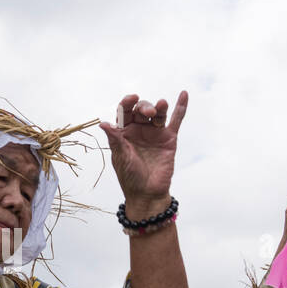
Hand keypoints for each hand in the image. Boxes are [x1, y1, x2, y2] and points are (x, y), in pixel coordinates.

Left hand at [100, 91, 187, 214]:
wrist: (148, 193)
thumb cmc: (130, 177)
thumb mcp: (121, 157)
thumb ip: (115, 139)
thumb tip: (103, 124)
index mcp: (123, 132)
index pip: (124, 112)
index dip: (127, 103)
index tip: (132, 98)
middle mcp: (139, 130)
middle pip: (141, 110)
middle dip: (144, 107)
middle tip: (148, 114)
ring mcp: (154, 133)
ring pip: (158, 113)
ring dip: (160, 106)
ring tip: (161, 105)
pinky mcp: (169, 139)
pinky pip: (175, 121)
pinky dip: (180, 108)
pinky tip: (183, 94)